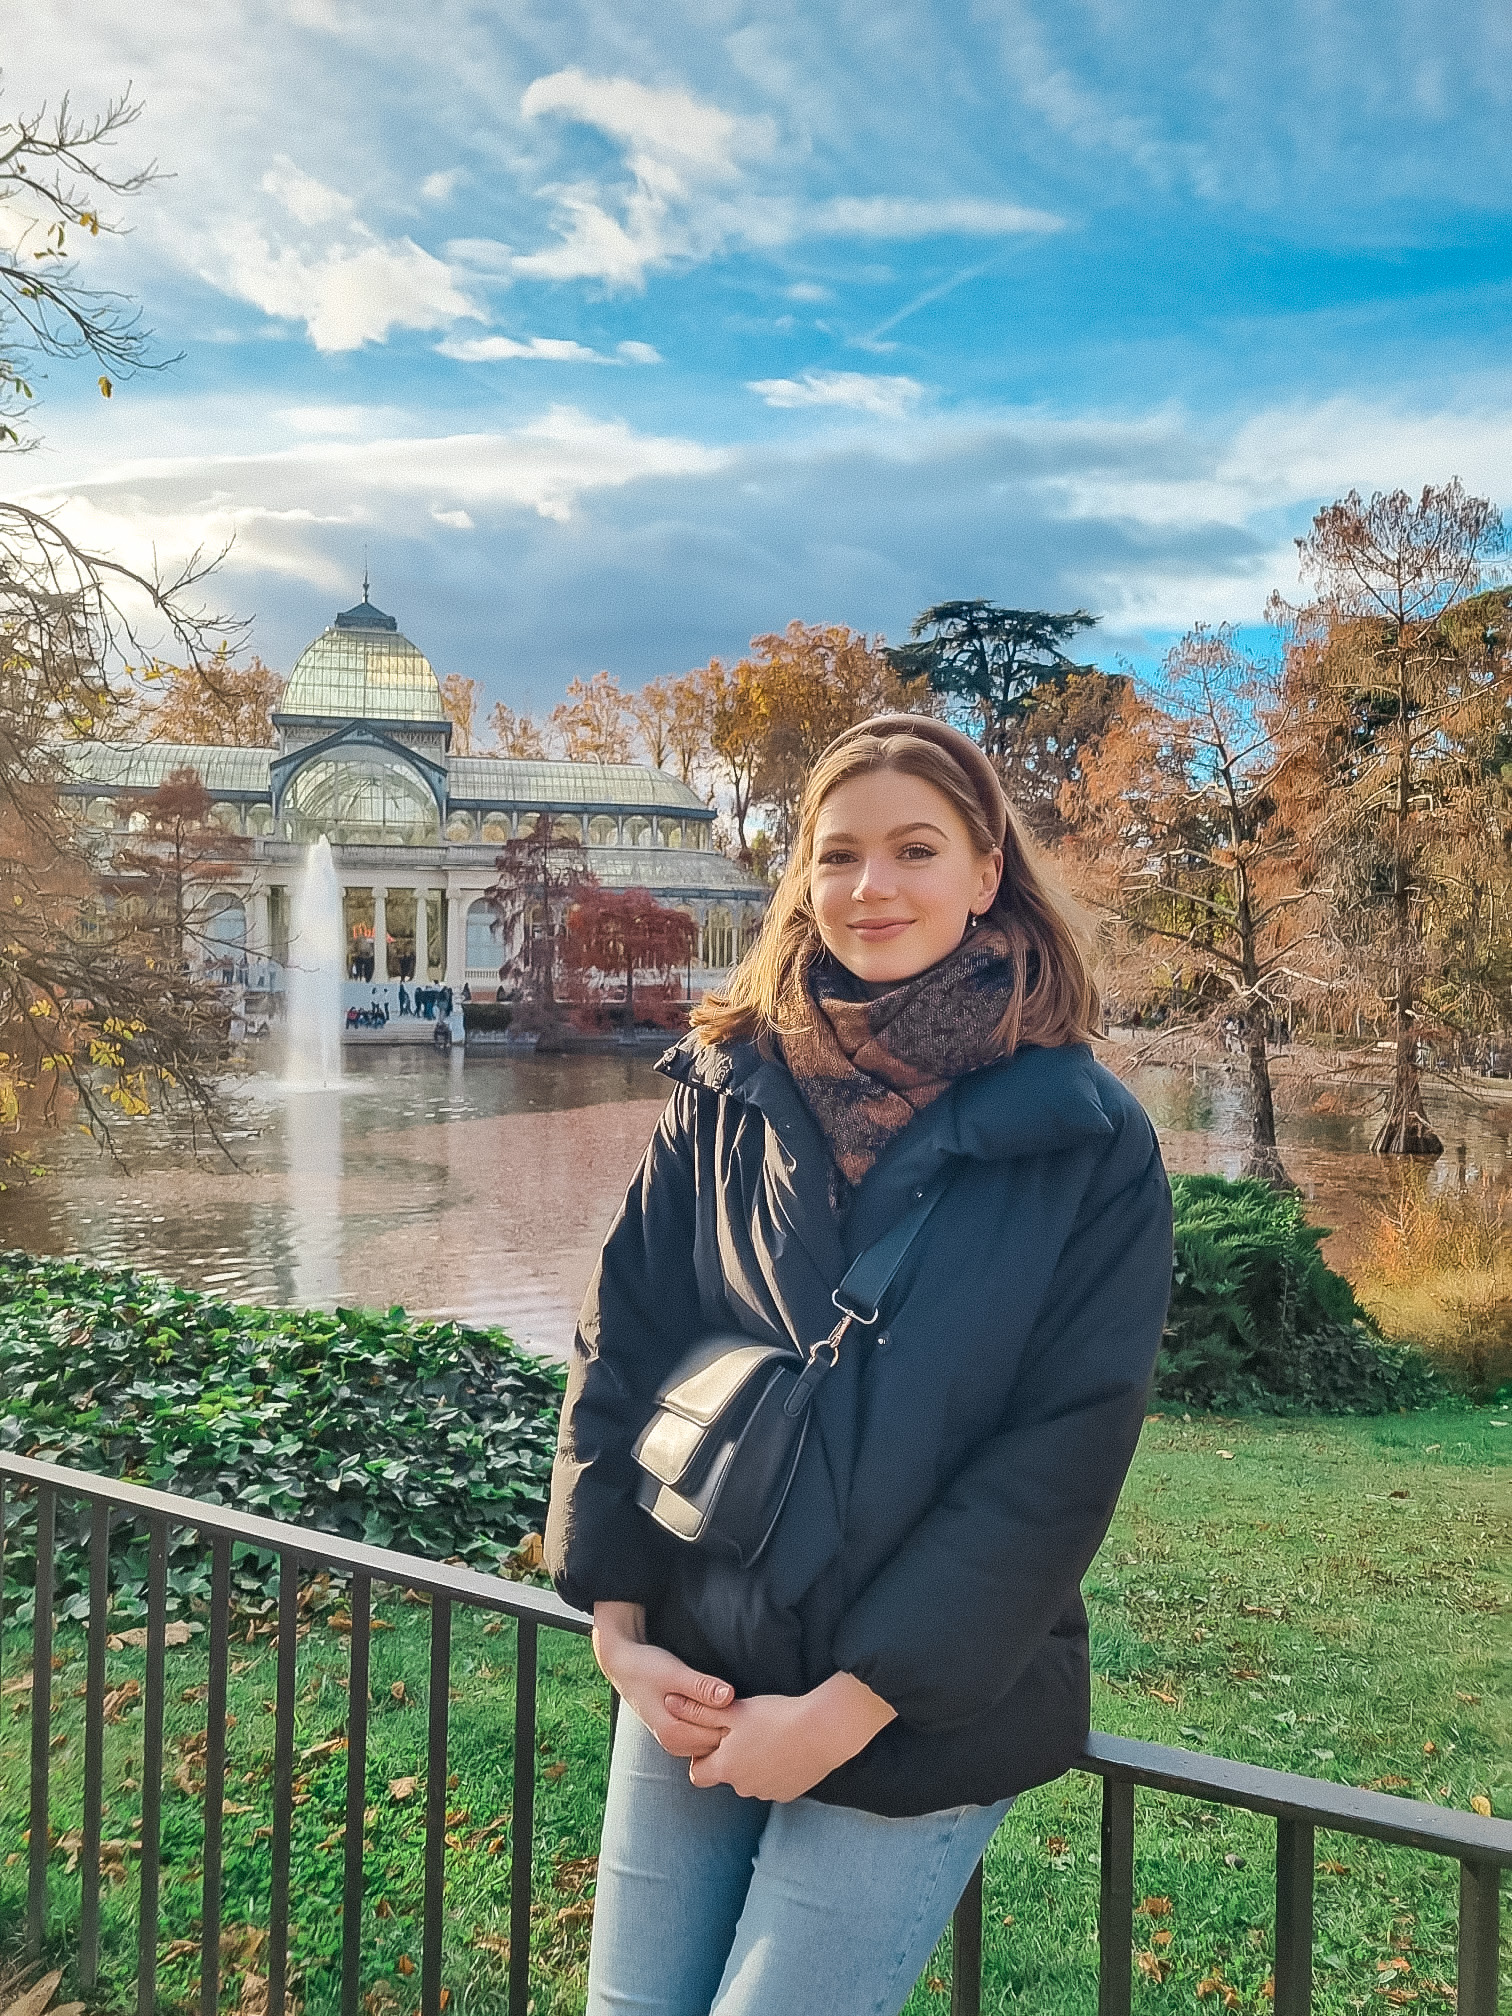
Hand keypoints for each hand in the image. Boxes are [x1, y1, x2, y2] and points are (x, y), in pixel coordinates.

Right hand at [591, 1601, 734, 1759]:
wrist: (624, 1664)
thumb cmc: (647, 1666)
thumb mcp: (675, 1673)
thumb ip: (701, 1686)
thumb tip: (729, 1696)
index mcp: (673, 1734)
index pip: (718, 1736)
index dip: (732, 1716)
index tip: (735, 1694)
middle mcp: (673, 1745)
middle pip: (716, 1742)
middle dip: (728, 1722)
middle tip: (733, 1695)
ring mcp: (675, 1742)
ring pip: (711, 1741)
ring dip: (721, 1722)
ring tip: (721, 1696)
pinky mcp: (677, 1734)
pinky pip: (704, 1736)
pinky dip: (712, 1723)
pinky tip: (713, 1704)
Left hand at [683, 1672, 895, 1802]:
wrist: (822, 1732)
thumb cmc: (775, 1717)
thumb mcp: (733, 1710)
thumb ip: (699, 1710)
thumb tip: (668, 1703)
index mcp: (726, 1768)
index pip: (698, 1773)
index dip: (703, 1755)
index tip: (716, 1736)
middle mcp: (743, 1787)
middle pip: (728, 1775)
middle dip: (732, 1757)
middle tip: (747, 1730)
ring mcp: (767, 1793)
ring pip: (752, 1779)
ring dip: (755, 1763)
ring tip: (770, 1736)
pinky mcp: (789, 1793)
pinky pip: (775, 1782)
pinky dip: (776, 1769)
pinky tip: (786, 1747)